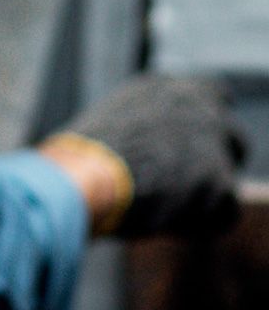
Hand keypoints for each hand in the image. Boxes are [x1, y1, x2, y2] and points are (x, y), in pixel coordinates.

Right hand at [42, 75, 247, 238]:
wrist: (81, 176)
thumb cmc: (81, 158)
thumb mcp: (109, 128)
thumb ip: (145, 130)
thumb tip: (159, 155)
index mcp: (162, 87)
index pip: (211, 94)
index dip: (207, 123)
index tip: (197, 144)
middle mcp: (193, 104)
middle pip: (230, 135)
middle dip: (214, 161)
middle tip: (186, 186)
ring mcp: (211, 140)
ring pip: (227, 174)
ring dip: (206, 191)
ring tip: (165, 206)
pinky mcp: (219, 180)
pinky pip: (224, 211)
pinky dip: (201, 222)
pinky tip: (166, 222)